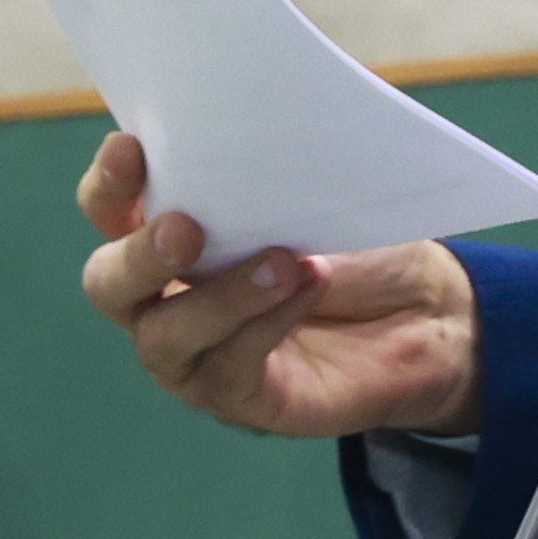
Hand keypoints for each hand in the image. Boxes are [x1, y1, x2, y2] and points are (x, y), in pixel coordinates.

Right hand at [74, 130, 479, 439]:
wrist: (429, 312)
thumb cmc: (360, 246)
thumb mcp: (317, 200)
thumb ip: (268, 181)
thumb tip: (252, 142)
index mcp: (170, 236)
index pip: (111, 211)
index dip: (109, 184)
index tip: (129, 147)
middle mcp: (165, 298)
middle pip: (108, 285)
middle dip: (140, 255)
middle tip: (186, 229)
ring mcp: (195, 354)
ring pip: (163, 336)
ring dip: (219, 297)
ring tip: (282, 261)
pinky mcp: (239, 396)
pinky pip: (230, 366)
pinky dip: (267, 322)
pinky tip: (307, 287)